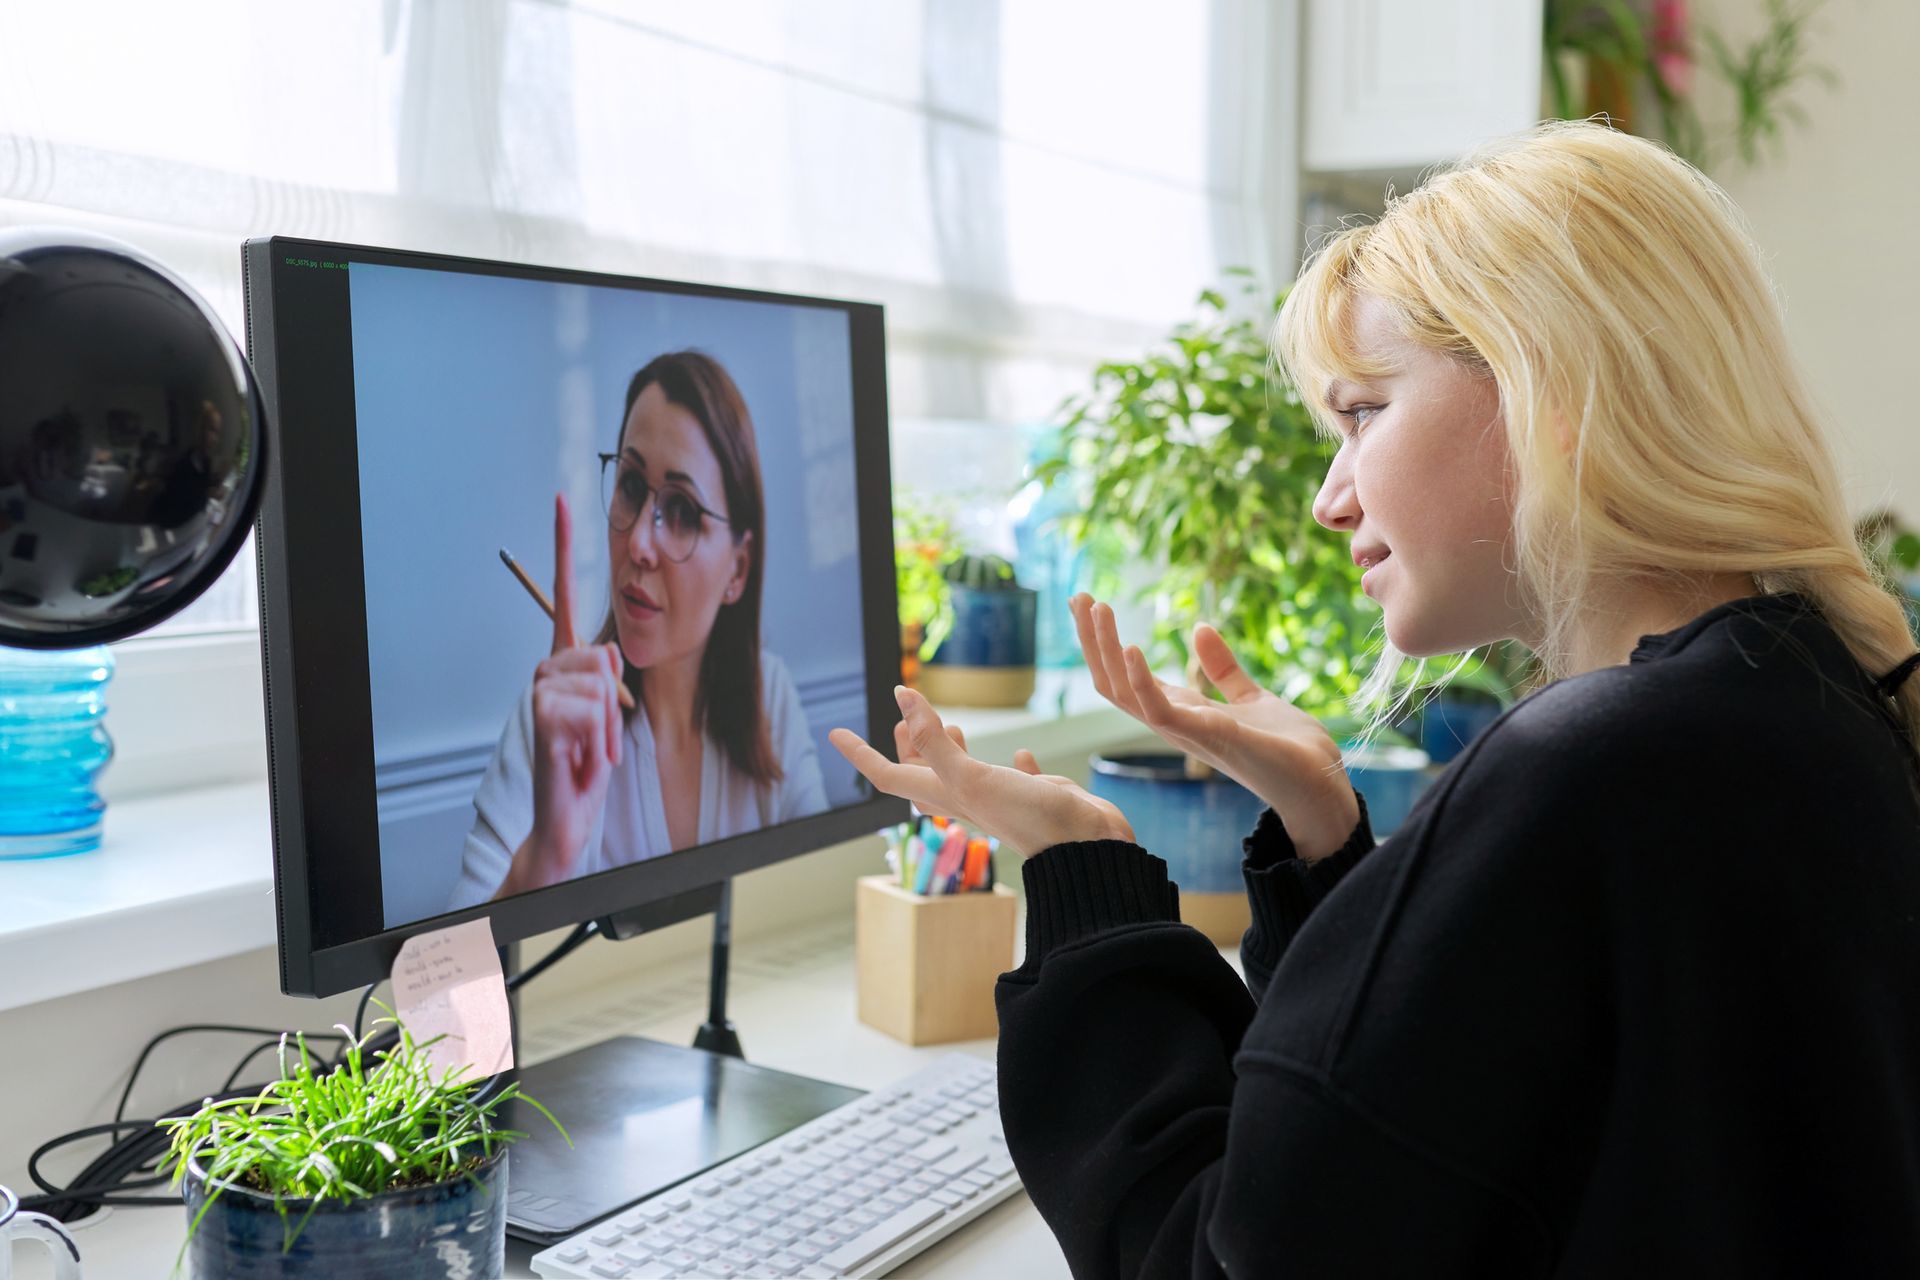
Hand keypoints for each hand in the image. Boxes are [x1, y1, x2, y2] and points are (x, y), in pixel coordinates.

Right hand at [497, 495, 625, 897]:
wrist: (568, 815)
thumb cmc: (589, 764)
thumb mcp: (610, 714)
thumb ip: (612, 677)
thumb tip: (608, 657)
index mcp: (568, 660)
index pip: (564, 593)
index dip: (563, 546)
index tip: (562, 498)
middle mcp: (548, 667)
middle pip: (605, 653)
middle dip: (616, 702)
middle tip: (598, 736)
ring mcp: (540, 690)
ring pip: (602, 683)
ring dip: (608, 727)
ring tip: (589, 749)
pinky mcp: (541, 715)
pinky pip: (594, 710)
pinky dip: (598, 741)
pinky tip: (579, 757)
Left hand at [830, 686, 1133, 858]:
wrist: (1085, 847)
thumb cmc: (1026, 816)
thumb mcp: (969, 776)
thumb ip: (934, 740)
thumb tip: (901, 697)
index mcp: (943, 796)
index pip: (886, 774)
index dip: (858, 753)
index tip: (834, 732)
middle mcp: (966, 798)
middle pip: (922, 772)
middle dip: (909, 744)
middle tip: (905, 715)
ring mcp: (999, 798)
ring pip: (963, 773)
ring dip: (950, 749)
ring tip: (951, 724)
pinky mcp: (1033, 794)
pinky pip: (1016, 776)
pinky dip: (1013, 761)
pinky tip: (1021, 752)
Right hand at [1070, 592, 1358, 861]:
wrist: (1322, 784)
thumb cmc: (1288, 749)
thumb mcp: (1251, 695)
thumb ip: (1222, 668)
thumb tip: (1199, 628)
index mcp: (1182, 713)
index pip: (1125, 678)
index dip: (1103, 643)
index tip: (1089, 604)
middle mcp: (1174, 725)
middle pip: (1112, 684)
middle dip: (1092, 641)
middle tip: (1079, 597)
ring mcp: (1186, 733)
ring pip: (1123, 695)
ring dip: (1106, 650)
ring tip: (1098, 609)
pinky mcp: (1208, 737)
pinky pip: (1159, 711)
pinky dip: (1140, 680)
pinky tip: (1131, 646)